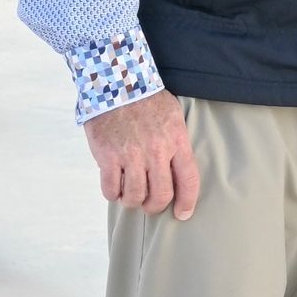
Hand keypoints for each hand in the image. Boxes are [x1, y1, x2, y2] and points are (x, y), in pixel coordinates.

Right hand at [84, 92, 199, 218]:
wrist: (116, 82)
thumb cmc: (146, 100)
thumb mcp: (173, 116)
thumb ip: (177, 143)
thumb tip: (178, 172)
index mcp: (176, 140)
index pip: (189, 180)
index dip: (187, 202)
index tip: (182, 214)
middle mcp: (156, 151)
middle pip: (161, 194)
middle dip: (155, 207)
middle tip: (150, 206)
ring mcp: (131, 155)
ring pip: (135, 196)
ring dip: (132, 201)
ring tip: (130, 195)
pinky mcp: (107, 156)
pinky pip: (111, 189)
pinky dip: (113, 194)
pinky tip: (114, 188)